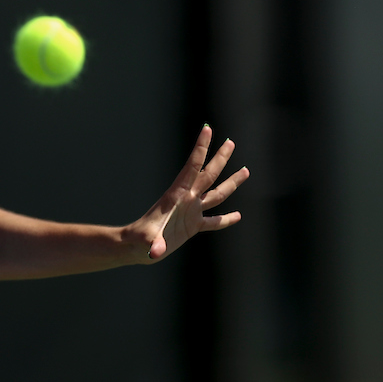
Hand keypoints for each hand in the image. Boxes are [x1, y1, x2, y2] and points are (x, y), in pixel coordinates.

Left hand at [135, 125, 249, 261]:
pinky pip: (214, 222)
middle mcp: (187, 200)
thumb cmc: (139, 241)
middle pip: (208, 175)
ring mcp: (191, 212)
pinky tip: (238, 216)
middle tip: (231, 142)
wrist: (137, 248)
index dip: (201, 148)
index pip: (192, 166)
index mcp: (177, 195)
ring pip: (216, 194)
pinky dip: (226, 219)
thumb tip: (156, 252)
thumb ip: (154, 245)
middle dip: (220, 158)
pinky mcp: (193, 226)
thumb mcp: (148, 241)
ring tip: (245, 171)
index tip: (207, 129)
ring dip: (231, 183)